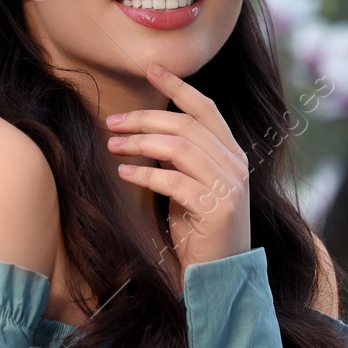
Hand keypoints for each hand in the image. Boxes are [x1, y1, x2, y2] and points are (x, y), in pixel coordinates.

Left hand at [105, 63, 250, 277]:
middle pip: (186, 125)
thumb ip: (182, 160)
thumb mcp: (193, 188)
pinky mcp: (216, 210)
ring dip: (140, 143)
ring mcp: (229, 187)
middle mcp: (235, 165)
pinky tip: (123, 172)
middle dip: (144, 118)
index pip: (206, 109)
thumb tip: (149, 134)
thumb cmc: (200, 233)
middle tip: (112, 122)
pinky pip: (173, 181)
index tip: (151, 69)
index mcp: (232, 155)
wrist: (220, 278)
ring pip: (179, 148)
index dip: (178, 86)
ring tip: (112, 145)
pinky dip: (144, 174)